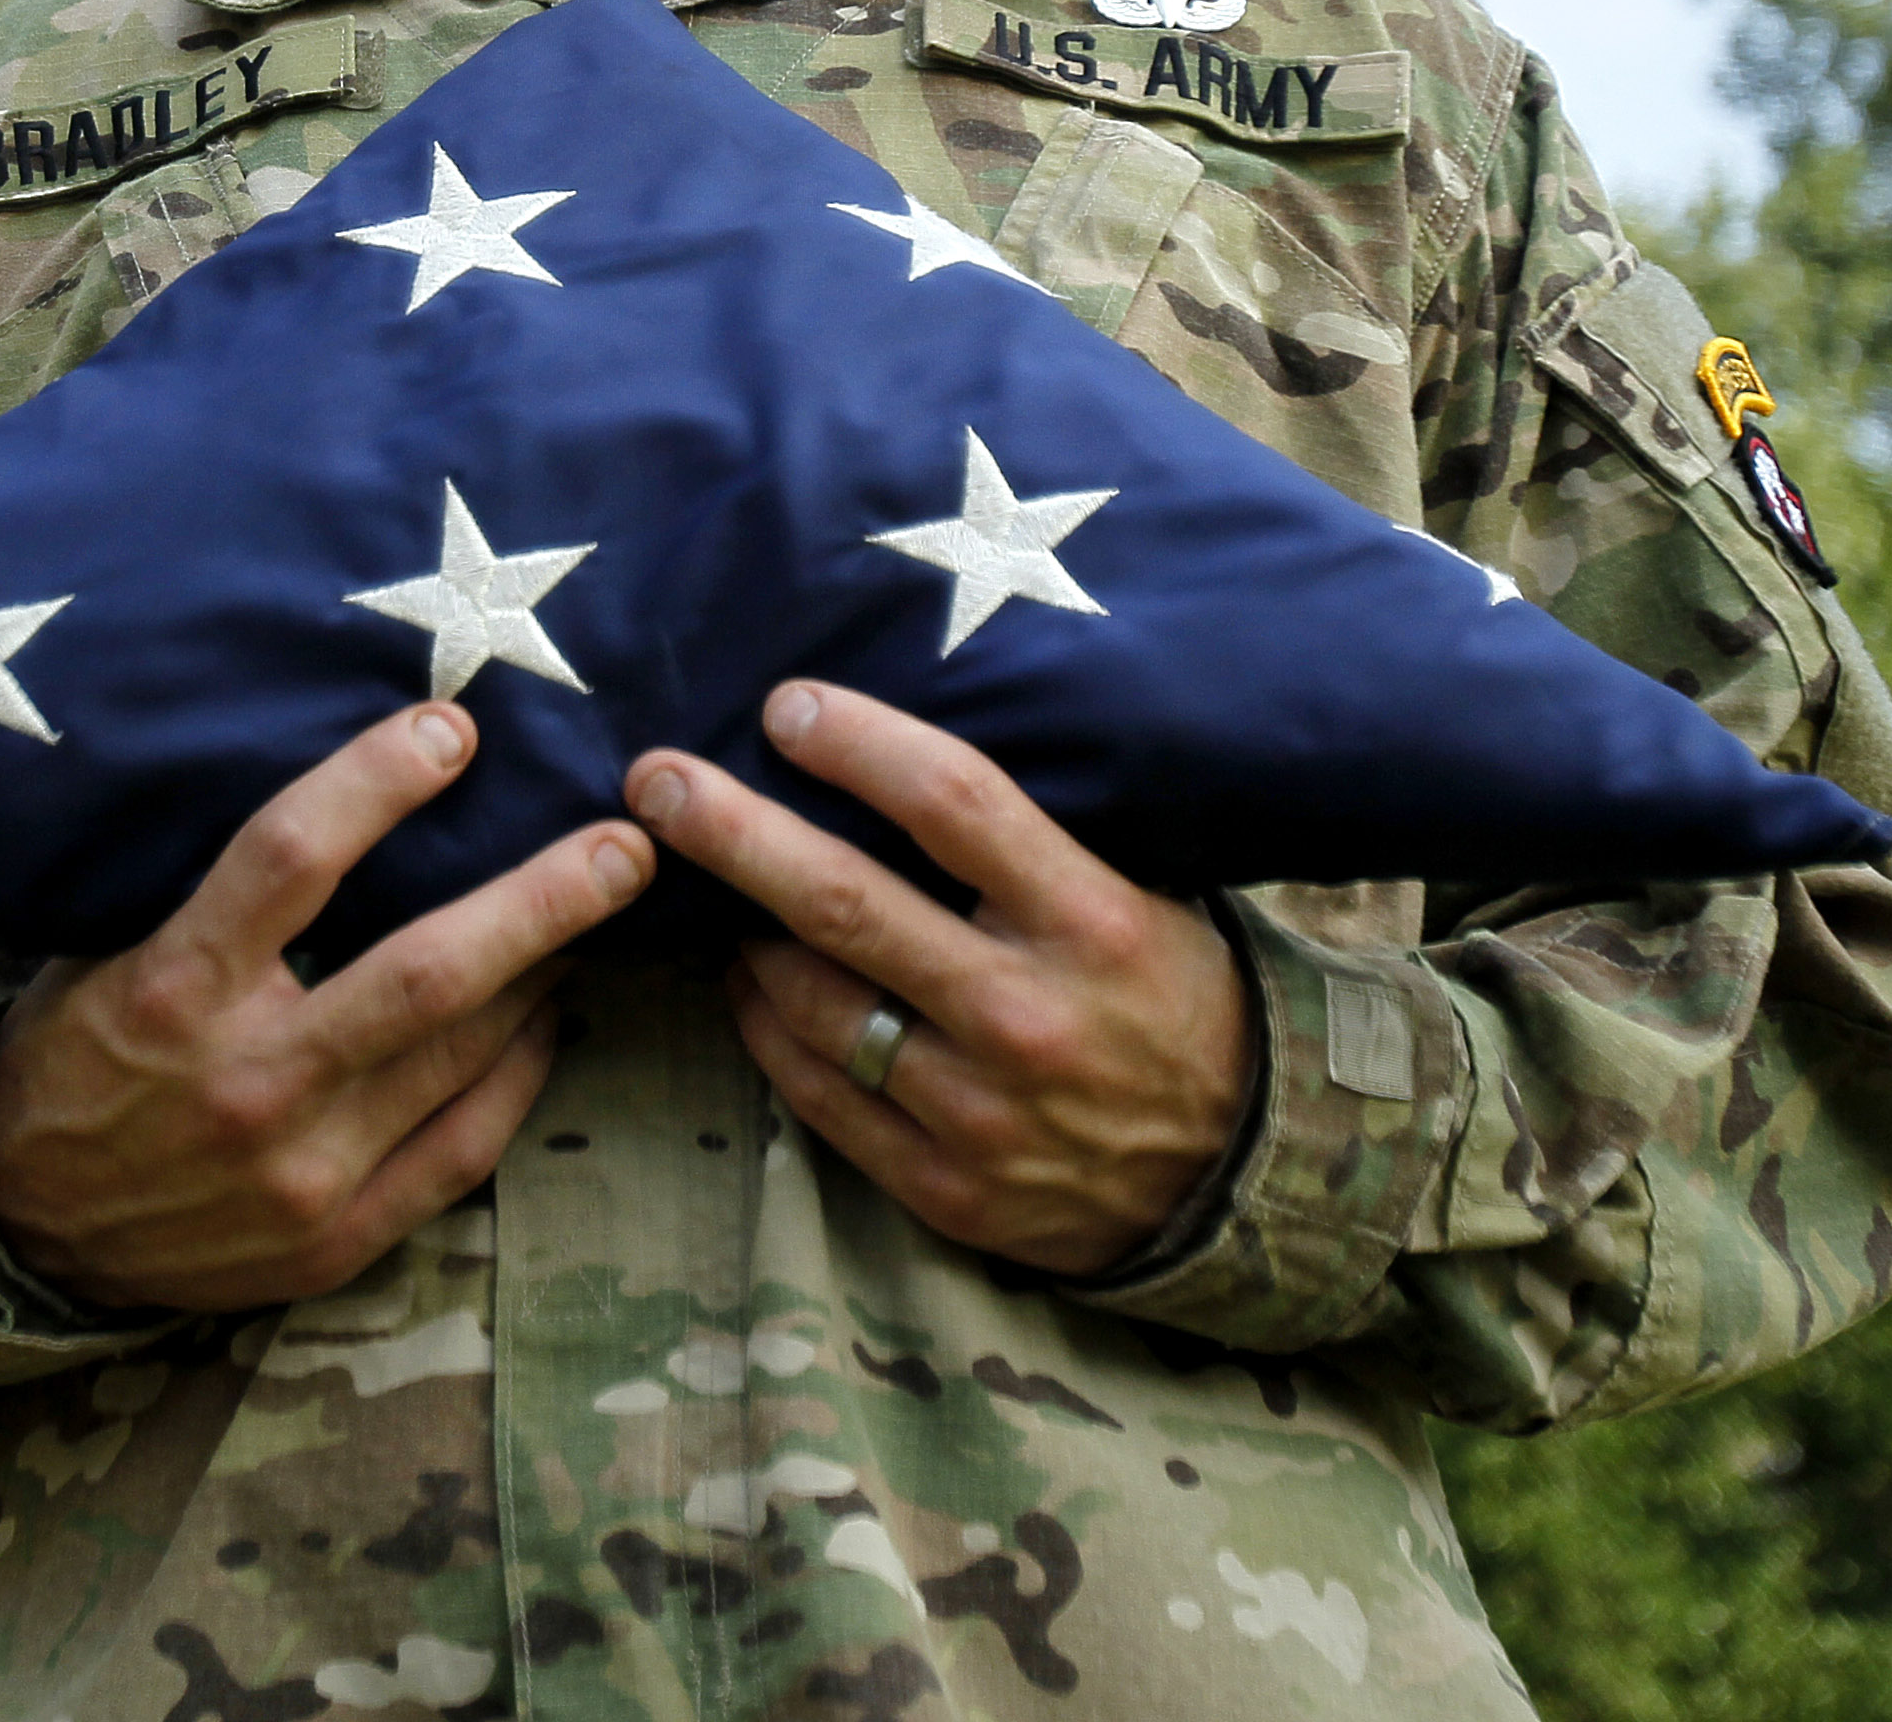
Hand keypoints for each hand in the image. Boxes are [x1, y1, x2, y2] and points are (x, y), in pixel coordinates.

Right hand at [0, 701, 653, 1313]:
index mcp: (173, 988)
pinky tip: (549, 1020)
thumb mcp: (105, 954)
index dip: (378, 783)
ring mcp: (299, 1171)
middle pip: (424, 974)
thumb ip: (212, 895)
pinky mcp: (336, 1238)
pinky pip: (464, 1146)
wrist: (16, 1235)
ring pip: (461, 1056)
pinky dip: (519, 1076)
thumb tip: (344, 794)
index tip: (452, 726)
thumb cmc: (72, 1062)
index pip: (290, 857)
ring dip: (545, 977)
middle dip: (541, 901)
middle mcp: (246, 1080)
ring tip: (600, 912)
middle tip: (626, 843)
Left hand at [632, 682, 1254, 1276]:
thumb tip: (886, 754)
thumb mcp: (1137, 897)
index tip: (785, 705)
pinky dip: (766, 1028)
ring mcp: (978, 1109)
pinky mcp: (944, 1187)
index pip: (953, 802)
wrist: (1238, 1175)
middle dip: (732, 832)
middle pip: (845, 902)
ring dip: (741, 937)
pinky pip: (817, 1094)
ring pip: (811, 1003)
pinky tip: (747, 983)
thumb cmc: (1172, 999)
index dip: (859, 743)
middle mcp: (1025, 1011)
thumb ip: (1026, 846)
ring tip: (704, 888)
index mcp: (1088, 919)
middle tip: (653, 780)